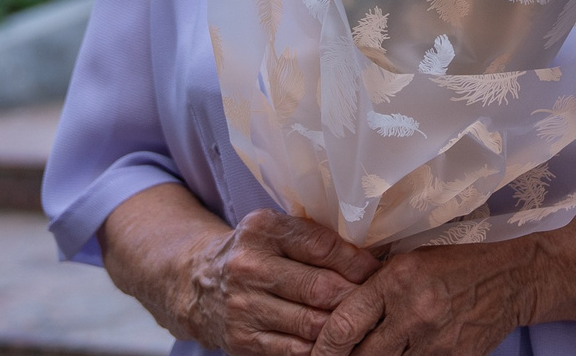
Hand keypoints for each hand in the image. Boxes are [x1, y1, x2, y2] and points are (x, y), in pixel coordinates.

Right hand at [178, 210, 378, 355]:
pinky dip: (320, 348)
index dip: (357, 261)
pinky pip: (293, 350)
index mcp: (263, 231)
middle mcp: (249, 268)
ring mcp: (243, 307)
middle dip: (355, 296)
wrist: (197, 284)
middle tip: (379, 299)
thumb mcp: (276, 231)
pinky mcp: (242, 340)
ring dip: (342, 325)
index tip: (379, 270)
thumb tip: (371, 255)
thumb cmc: (252, 253)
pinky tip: (336, 342)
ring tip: (363, 321)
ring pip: (310, 323)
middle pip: (319, 288)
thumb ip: (315, 238)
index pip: (322, 246)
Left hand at [310, 238, 529, 355]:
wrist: (513, 279)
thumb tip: (332, 318)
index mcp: (398, 280)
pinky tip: (405, 354)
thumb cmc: (456, 267)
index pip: (345, 325)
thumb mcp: (410, 263)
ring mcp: (436, 342)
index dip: (322, 349)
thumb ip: (373, 289)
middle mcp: (414, 312)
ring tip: (381, 352)